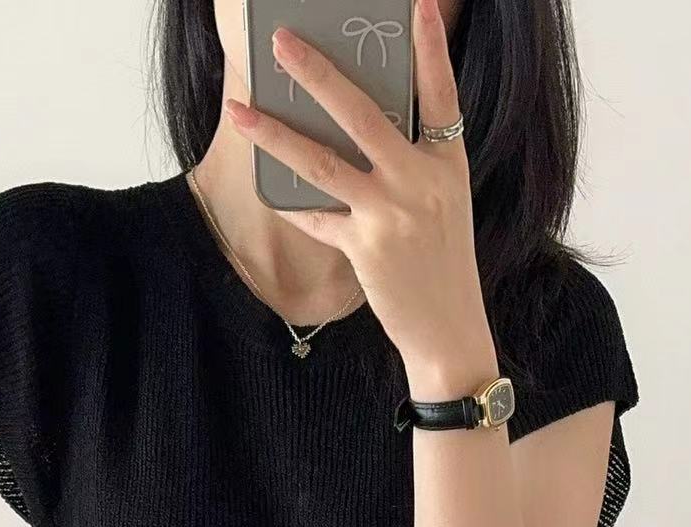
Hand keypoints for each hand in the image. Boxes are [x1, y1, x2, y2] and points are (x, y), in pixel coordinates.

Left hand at [224, 0, 499, 394]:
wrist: (450, 330)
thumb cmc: (442, 265)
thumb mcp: (441, 205)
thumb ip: (410, 165)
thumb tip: (357, 130)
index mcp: (447, 164)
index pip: (441, 94)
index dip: (429, 47)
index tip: (416, 3)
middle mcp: (420, 182)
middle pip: (363, 114)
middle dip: (317, 74)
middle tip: (282, 43)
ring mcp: (391, 215)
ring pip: (322, 162)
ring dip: (275, 133)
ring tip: (241, 109)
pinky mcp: (365, 248)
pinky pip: (316, 217)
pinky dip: (293, 205)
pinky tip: (269, 187)